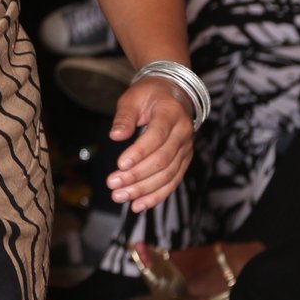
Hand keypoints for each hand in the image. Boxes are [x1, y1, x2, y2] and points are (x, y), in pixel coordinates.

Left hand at [105, 75, 195, 212]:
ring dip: (143, 189)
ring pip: (168, 175)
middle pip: (162, 160)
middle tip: (113, 184)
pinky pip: (172, 182)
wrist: (174, 94)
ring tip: (120, 196)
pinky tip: (138, 204)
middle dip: (137, 175)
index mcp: (171, 113)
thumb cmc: (150, 95)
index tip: (120, 165)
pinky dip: (156, 196)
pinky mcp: (184, 161)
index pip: (157, 136)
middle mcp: (183, 133)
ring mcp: (186, 149)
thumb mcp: (133, 97)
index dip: (139, 152)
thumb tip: (115, 135)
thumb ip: (125, 116)